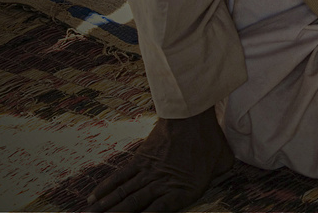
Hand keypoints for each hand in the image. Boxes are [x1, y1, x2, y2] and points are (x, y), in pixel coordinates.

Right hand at [90, 109, 234, 211]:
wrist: (192, 114)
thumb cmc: (211, 139)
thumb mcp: (223, 162)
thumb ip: (218, 177)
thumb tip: (223, 176)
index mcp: (183, 191)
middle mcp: (161, 184)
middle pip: (133, 207)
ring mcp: (148, 172)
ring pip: (122, 194)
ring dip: (105, 208)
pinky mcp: (140, 159)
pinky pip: (120, 176)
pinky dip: (106, 188)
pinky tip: (94, 198)